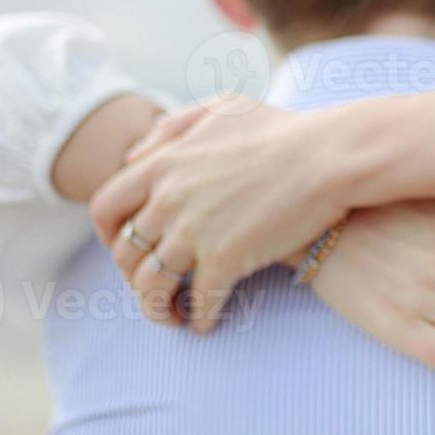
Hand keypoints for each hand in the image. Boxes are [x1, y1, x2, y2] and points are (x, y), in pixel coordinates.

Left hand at [91, 98, 349, 331]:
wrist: (329, 156)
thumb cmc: (284, 130)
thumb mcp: (221, 109)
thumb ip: (174, 128)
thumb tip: (136, 155)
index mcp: (163, 165)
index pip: (106, 207)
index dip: (107, 235)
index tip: (124, 248)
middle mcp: (168, 200)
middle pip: (126, 253)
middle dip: (134, 277)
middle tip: (154, 285)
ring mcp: (193, 233)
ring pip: (152, 286)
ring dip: (158, 308)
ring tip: (174, 316)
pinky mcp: (224, 260)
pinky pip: (198, 302)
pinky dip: (198, 319)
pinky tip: (206, 325)